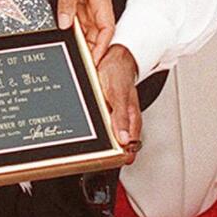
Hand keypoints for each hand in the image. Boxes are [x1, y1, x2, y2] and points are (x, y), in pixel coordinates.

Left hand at [54, 0, 115, 62]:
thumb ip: (66, 0)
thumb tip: (64, 22)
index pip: (107, 29)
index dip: (103, 47)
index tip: (95, 61)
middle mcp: (97, 6)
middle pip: (97, 35)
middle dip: (92, 52)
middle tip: (82, 66)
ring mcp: (88, 7)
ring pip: (87, 32)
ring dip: (83, 45)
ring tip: (76, 59)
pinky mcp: (79, 6)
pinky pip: (78, 24)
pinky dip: (74, 34)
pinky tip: (68, 42)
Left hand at [97, 45, 140, 159]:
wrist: (110, 57)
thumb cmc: (119, 72)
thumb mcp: (119, 94)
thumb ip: (122, 117)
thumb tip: (125, 139)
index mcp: (132, 120)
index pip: (131, 146)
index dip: (122, 156)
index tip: (113, 159)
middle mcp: (123, 121)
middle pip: (117, 144)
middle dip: (108, 151)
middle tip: (97, 154)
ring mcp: (112, 116)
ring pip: (105, 135)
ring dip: (98, 139)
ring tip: (88, 141)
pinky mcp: (102, 111)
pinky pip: (97, 123)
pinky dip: (91, 126)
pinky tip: (84, 126)